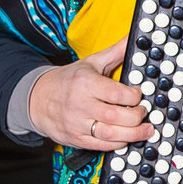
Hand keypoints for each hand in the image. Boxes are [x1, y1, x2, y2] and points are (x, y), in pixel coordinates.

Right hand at [25, 39, 153, 150]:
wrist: (37, 98)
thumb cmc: (68, 80)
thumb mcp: (90, 62)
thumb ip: (115, 52)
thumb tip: (134, 37)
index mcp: (85, 83)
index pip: (117, 94)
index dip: (134, 96)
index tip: (139, 95)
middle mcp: (80, 104)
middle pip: (116, 116)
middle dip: (137, 117)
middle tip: (144, 112)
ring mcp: (77, 124)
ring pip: (110, 135)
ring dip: (133, 134)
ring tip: (145, 130)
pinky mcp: (76, 139)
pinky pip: (102, 146)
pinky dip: (118, 143)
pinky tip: (127, 137)